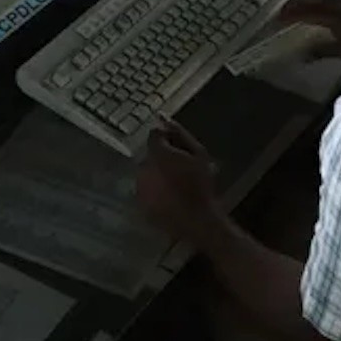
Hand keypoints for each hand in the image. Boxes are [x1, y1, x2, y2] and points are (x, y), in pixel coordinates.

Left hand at [137, 120, 222, 247]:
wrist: (196, 220)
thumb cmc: (201, 185)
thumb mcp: (199, 154)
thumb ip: (180, 134)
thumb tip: (165, 119)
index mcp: (157, 154)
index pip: (154, 135)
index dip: (167, 138)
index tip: (179, 147)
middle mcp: (143, 168)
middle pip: (150, 155)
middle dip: (162, 158)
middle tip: (182, 168)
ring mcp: (140, 187)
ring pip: (147, 173)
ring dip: (158, 174)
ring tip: (178, 185)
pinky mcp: (140, 204)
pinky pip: (147, 190)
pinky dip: (156, 191)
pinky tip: (171, 197)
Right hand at [278, 0, 340, 58]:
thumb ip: (320, 51)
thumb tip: (303, 55)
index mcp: (326, 12)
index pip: (299, 11)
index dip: (286, 15)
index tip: (275, 19)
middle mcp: (331, 0)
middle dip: (291, 5)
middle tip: (280, 12)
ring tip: (294, 6)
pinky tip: (316, 4)